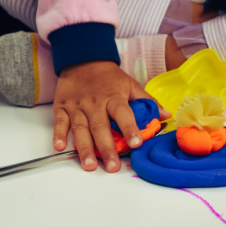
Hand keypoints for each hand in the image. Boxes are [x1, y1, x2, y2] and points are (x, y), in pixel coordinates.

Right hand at [52, 61, 171, 171]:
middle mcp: (95, 103)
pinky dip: (59, 134)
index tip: (136, 144)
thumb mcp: (130, 84)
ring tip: (89, 165)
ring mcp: (77, 105)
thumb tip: (166, 115)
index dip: (129, 128)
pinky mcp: (62, 107)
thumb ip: (147, 101)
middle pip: (100, 127)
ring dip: (84, 148)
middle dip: (106, 148)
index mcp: (113, 97)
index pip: (123, 114)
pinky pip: (60, 122)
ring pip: (80, 129)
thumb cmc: (109, 77)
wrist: (83, 59)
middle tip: (112, 167)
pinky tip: (60, 147)